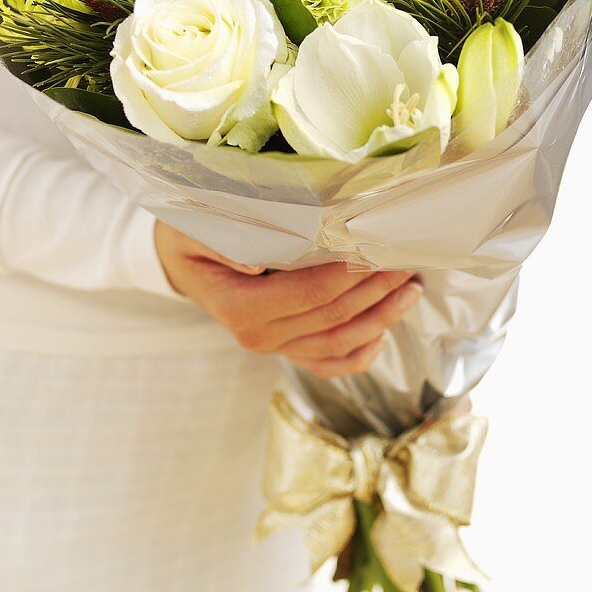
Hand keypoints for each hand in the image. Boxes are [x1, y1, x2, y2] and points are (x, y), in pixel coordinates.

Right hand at [155, 221, 422, 378]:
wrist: (180, 262)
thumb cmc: (189, 237)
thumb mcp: (193, 229)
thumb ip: (223, 243)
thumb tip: (257, 261)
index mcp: (238, 307)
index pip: (306, 293)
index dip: (346, 275)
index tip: (375, 251)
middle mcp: (258, 335)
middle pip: (331, 317)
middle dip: (374, 290)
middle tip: (406, 262)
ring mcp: (274, 347)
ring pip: (338, 343)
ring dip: (379, 318)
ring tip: (410, 290)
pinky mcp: (286, 348)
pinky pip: (329, 362)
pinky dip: (360, 353)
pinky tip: (384, 333)